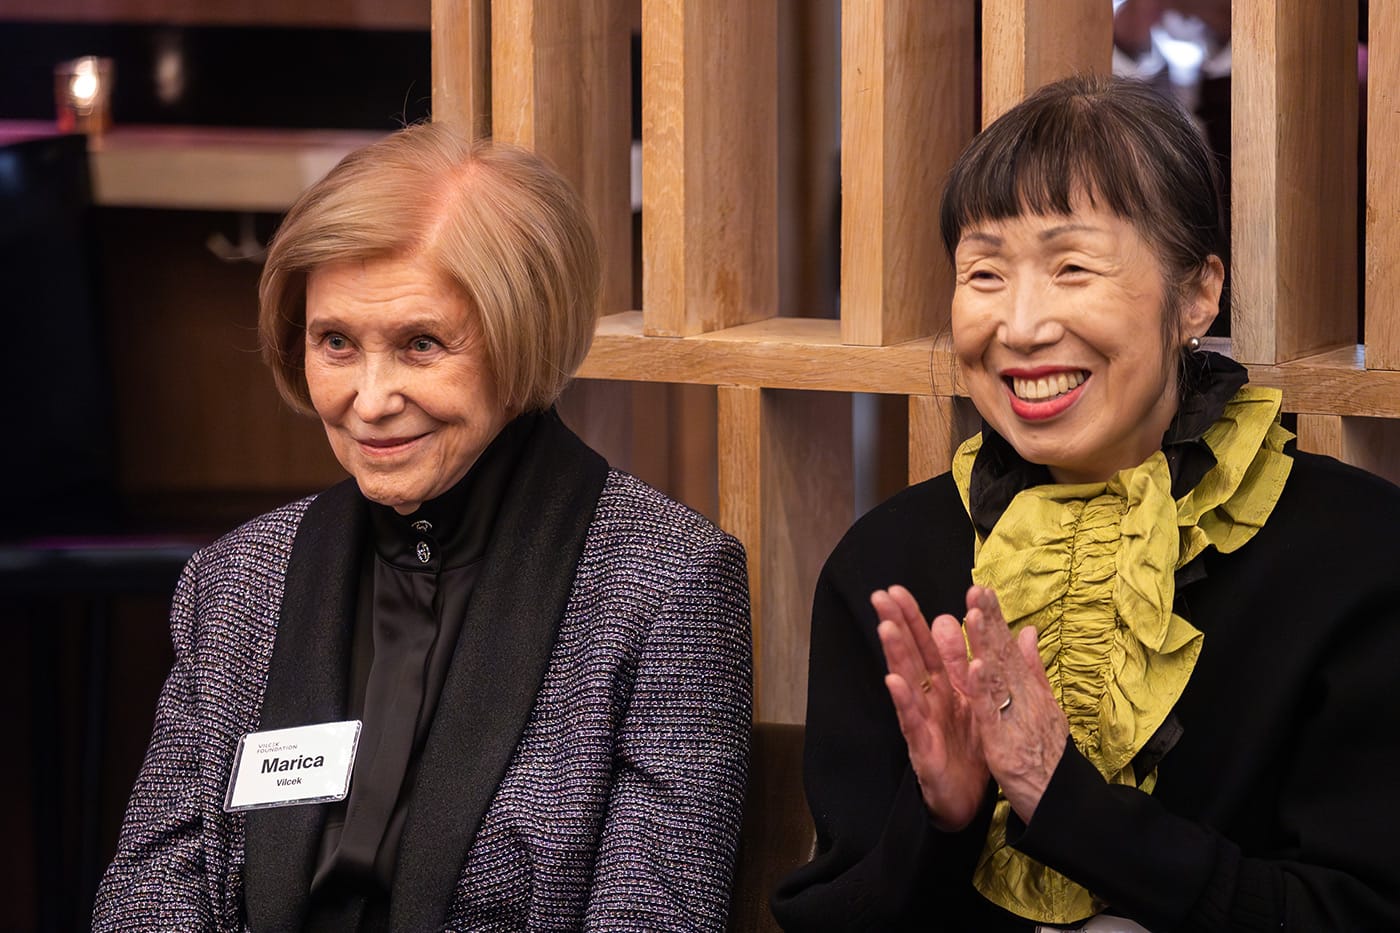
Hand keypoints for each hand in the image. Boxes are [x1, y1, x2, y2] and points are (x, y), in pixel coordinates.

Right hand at [873, 585, 987, 830]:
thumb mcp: (976, 700)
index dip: (912, 618)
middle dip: (896, 626)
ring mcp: (923, 723)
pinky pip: (913, 723)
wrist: (970, 801)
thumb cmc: (969, 750)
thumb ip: (971, 663)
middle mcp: (929, 700)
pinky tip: (893, 682)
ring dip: (897, 656)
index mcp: (944, 687)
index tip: (897, 590)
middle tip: (880, 596)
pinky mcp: (923, 749)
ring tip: (886, 628)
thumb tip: (964, 622)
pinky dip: (904, 702)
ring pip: (907, 683)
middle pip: (910, 656)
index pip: (925, 645)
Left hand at [961, 586, 1068, 822]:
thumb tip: (1029, 632)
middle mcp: (1024, 700)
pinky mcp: (1003, 744)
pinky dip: (985, 690)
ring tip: (974, 613)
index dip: (995, 619)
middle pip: (1004, 655)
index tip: (982, 589)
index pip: (1009, 649)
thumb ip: (1032, 670)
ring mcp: (1015, 720)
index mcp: (1028, 691)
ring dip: (986, 644)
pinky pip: (992, 713)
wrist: (1060, 803)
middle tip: (977, 588)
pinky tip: (976, 665)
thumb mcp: (1043, 708)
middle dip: (989, 620)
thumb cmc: (1046, 756)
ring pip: (997, 677)